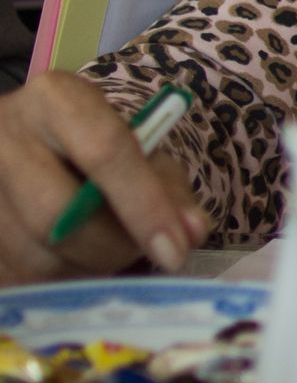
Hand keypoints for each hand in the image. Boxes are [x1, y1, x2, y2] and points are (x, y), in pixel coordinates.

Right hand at [0, 72, 206, 283]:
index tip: (175, 250)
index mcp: (55, 99)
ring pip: (34, 255)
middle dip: (112, 247)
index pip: (104, 152)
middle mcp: (4, 137)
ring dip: (87, 270)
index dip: (144, 206)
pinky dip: (59, 283)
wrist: (27, 142)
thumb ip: (169, 189)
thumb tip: (192, 232)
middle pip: (56, 214)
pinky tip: (77, 263)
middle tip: (144, 254)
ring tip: (110, 252)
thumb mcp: (138, 148)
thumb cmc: (94, 144)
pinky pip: (16, 277)